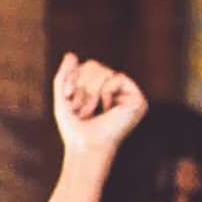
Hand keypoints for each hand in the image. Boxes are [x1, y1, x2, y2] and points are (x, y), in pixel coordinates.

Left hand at [52, 54, 146, 173]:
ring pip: (105, 71)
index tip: (68, 97)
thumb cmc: (74, 128)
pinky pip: (117, 78)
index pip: (88, 66)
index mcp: (102, 90)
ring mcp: (128, 95)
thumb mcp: (63, 97)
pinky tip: (105, 108)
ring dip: (90, 91)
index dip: (75, 77)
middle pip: (95, 65)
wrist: (84, 146)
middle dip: (82, 85)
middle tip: (79, 108)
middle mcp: (117, 91)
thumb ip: (65, 75)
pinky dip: (105, 92)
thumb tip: (71, 54)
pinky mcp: (138, 100)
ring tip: (88, 111)